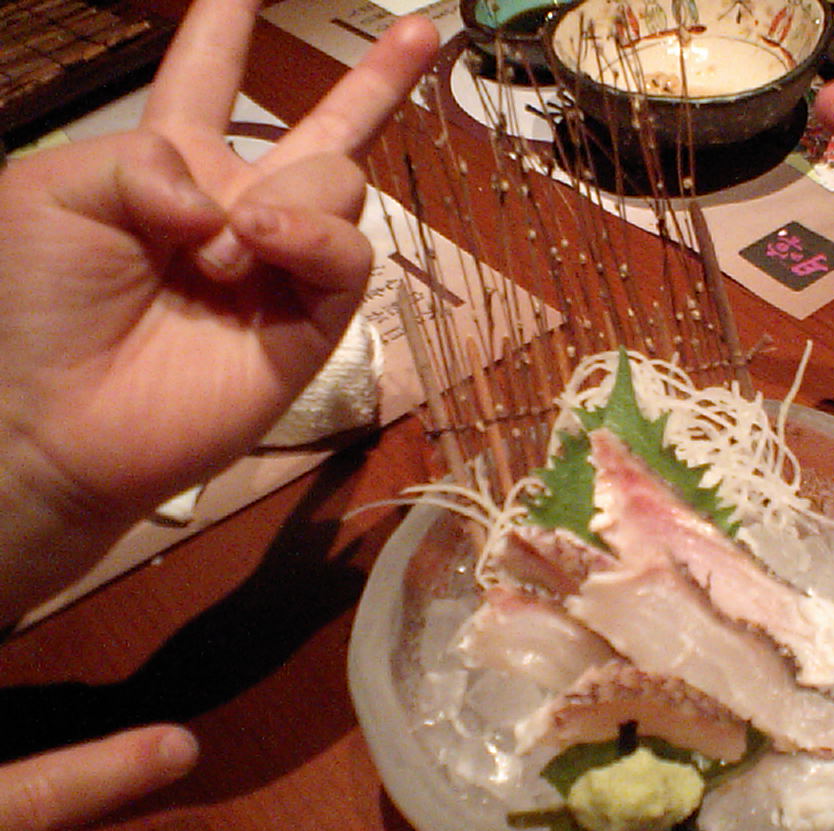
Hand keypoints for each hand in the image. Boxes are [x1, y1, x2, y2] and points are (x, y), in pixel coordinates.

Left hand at [0, 0, 437, 618]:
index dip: (229, 26)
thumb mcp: (53, 192)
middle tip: (421, 31)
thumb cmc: (38, 304)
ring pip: (338, 180)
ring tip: (218, 253)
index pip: (212, 79)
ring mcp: (286, 264)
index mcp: (175, 165)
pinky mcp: (316, 319)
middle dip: (378, 79)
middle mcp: (243, 207)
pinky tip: (259, 245)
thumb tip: (234, 206)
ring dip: (281, 200)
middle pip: (328, 129)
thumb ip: (141, 156)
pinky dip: (308, 236)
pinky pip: (347, 251)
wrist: (59, 416)